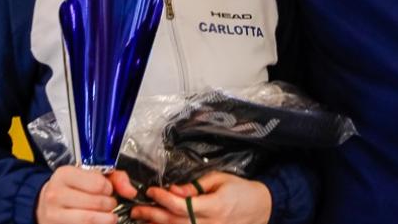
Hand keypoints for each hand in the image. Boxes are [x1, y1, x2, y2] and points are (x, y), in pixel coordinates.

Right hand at [37, 166, 118, 223]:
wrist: (46, 205)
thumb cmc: (72, 189)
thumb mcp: (89, 176)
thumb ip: (114, 178)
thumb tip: (131, 192)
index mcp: (64, 174)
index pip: (98, 184)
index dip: (109, 189)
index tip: (107, 190)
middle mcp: (55, 193)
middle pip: (96, 203)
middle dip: (110, 205)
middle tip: (110, 204)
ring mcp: (53, 214)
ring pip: (90, 219)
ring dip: (106, 219)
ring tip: (108, 216)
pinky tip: (98, 222)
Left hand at [126, 172, 271, 223]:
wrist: (262, 208)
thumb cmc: (239, 189)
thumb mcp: (219, 179)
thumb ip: (195, 186)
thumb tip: (173, 190)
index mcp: (214, 206)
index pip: (182, 205)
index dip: (163, 199)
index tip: (150, 191)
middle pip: (175, 223)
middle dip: (152, 216)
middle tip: (135, 210)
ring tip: (142, 220)